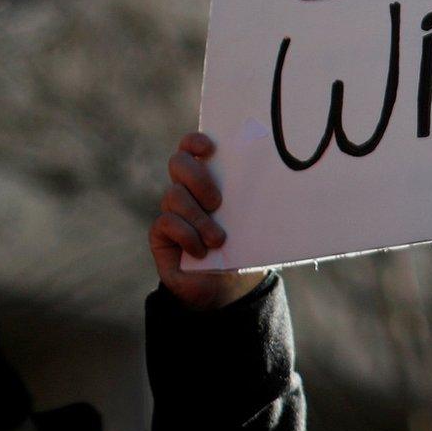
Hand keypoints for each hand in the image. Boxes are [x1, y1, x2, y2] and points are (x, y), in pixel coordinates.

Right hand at [150, 133, 264, 310]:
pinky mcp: (160, 233)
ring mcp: (172, 210)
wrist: (226, 288)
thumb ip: (253, 202)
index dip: (194, 142)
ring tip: (218, 239)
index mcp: (210, 179)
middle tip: (218, 202)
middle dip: (197, 178)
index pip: (192, 148)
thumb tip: (271, 183)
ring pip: (174, 195)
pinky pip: (167, 222)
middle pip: (178, 163)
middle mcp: (187, 190)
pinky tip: (201, 251)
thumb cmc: (244, 248)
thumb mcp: (253, 223)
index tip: (209, 148)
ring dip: (199, 218)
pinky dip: (187, 236)